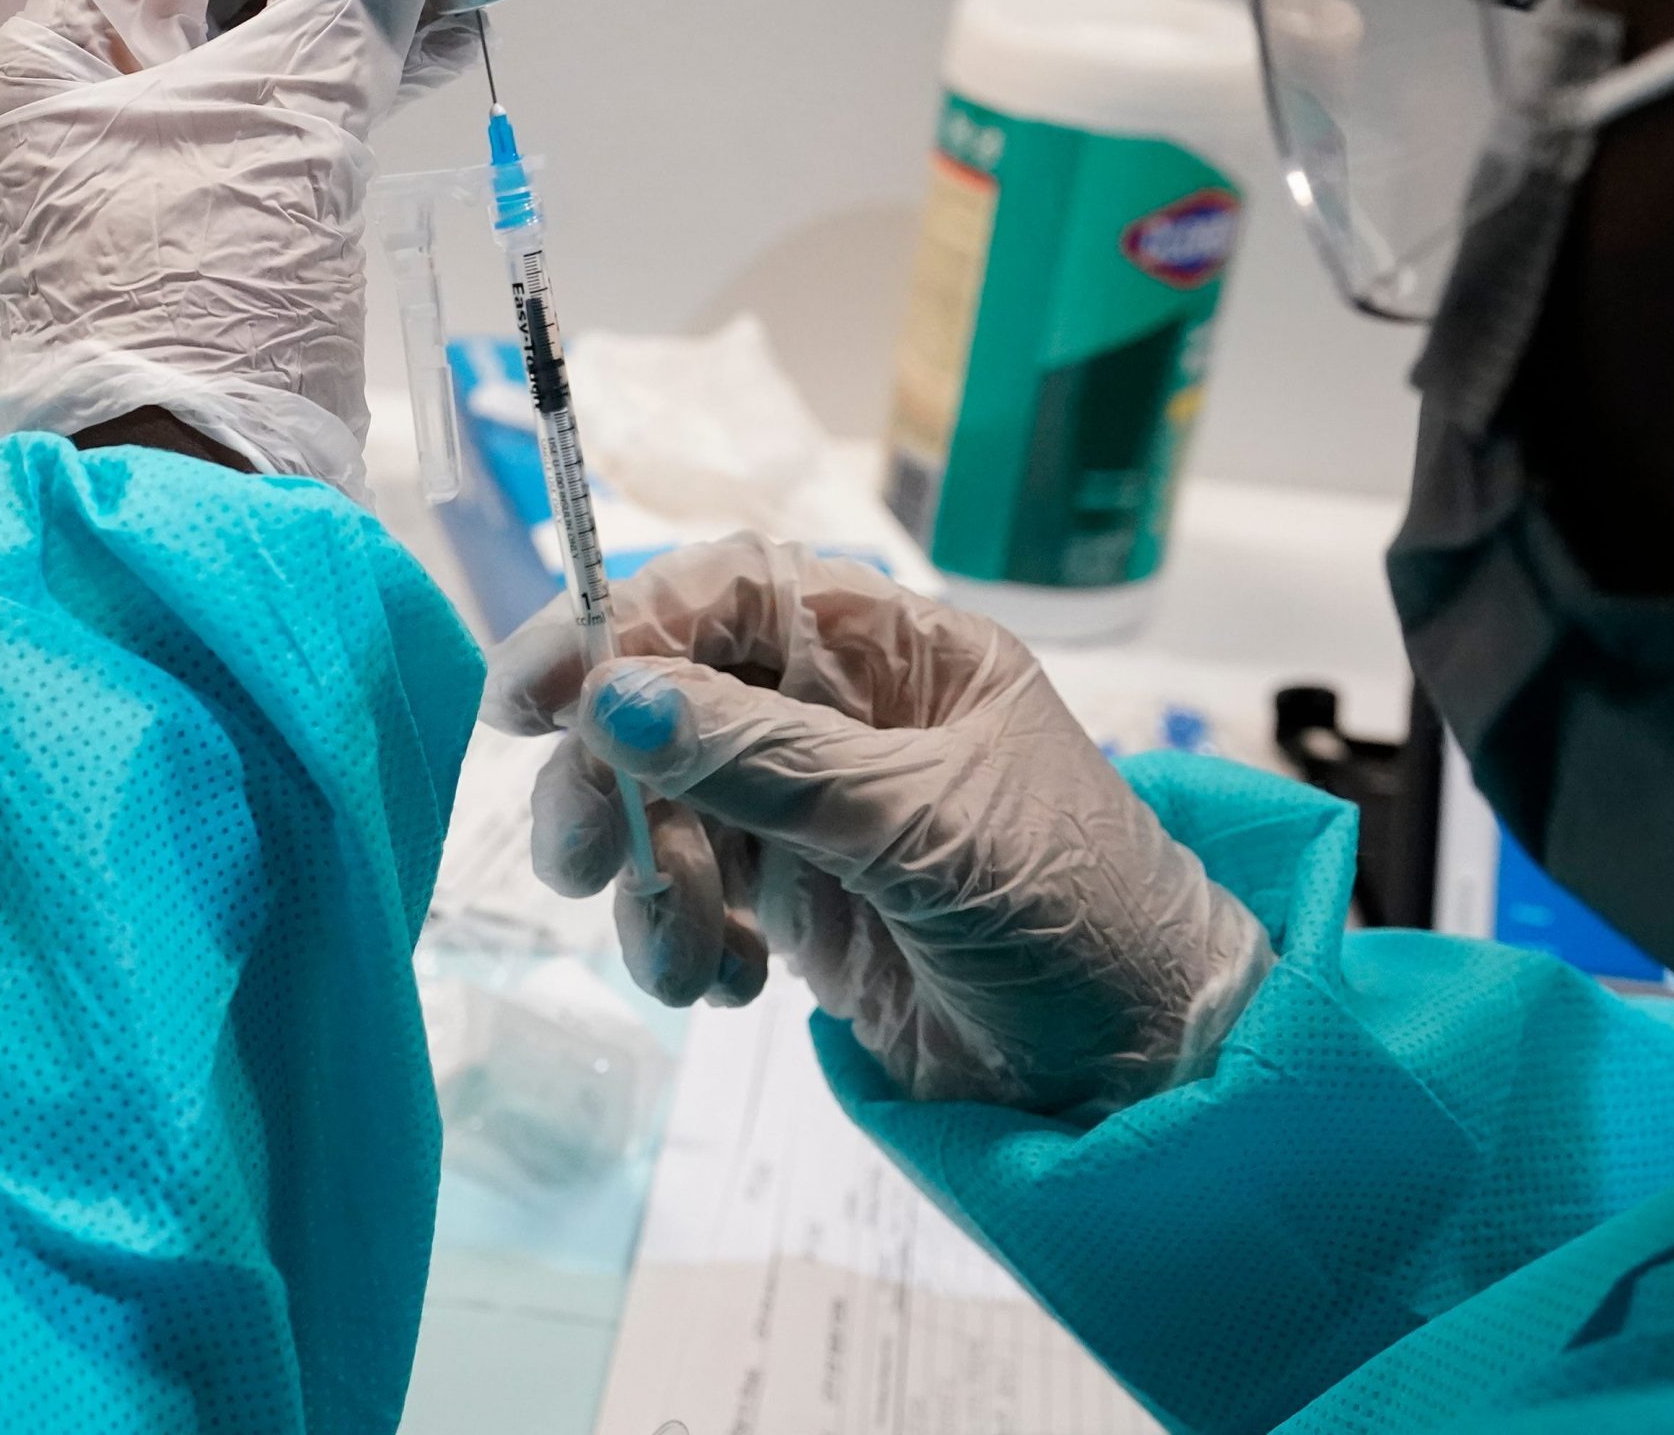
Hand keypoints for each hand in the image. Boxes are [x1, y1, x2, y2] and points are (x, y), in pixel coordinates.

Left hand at [0, 0, 568, 490]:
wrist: (197, 516)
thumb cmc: (198, 315)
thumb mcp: (284, 122)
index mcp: (66, 51)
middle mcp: (109, 94)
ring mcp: (178, 161)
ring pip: (307, 25)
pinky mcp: (244, 223)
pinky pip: (325, 101)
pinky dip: (401, 53)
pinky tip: (482, 4)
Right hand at [482, 536, 1272, 1116]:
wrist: (1140, 1079)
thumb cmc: (1073, 915)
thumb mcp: (923, 828)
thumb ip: (767, 761)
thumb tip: (615, 695)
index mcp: (896, 650)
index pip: (730, 595)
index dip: (621, 628)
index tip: (533, 697)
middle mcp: (846, 713)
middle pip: (671, 700)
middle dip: (613, 779)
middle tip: (584, 862)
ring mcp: (816, 810)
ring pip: (667, 806)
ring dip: (652, 885)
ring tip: (692, 968)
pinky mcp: (800, 904)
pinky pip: (694, 894)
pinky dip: (687, 941)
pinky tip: (736, 989)